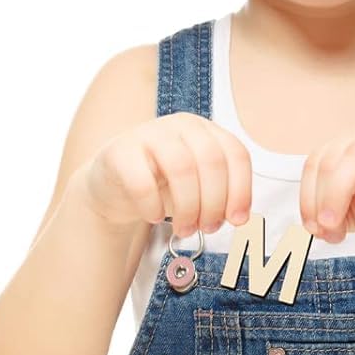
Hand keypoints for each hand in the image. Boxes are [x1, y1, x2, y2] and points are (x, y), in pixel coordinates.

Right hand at [72, 114, 252, 239]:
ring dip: (188, 208)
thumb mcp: (197, 186)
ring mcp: (148, 134)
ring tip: (185, 230)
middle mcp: (180, 125)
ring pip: (181, 168)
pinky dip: (153, 207)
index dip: (241, 190)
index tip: (237, 220)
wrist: (112, 187)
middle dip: (214, 202)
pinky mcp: (119, 153)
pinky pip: (143, 183)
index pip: (235, 154)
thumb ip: (220, 195)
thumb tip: (240, 217)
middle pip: (211, 161)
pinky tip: (154, 217)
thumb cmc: (161, 186)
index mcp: (205, 130)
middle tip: (207, 229)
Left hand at [300, 123, 354, 248]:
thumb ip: (334, 218)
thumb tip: (316, 227)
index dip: (307, 197)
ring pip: (353, 151)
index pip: (314, 165)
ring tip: (337, 220)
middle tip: (326, 228)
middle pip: (328, 158)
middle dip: (320, 198)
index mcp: (345, 151)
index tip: (313, 228)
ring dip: (337, 188)